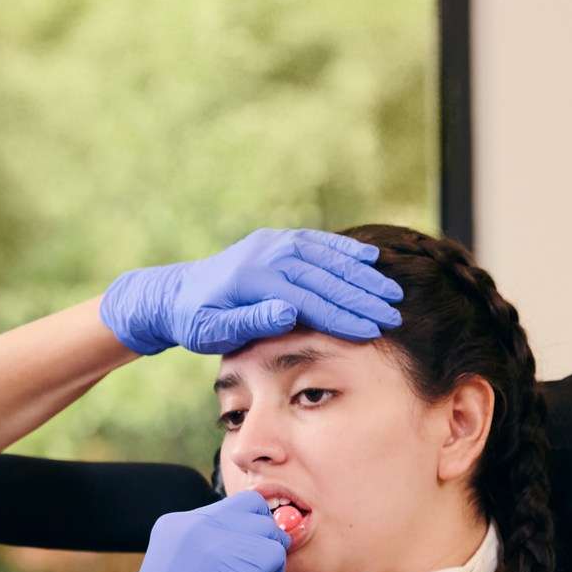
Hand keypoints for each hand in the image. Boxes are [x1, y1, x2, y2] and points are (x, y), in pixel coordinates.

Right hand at [79, 492, 289, 571]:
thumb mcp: (174, 566)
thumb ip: (203, 547)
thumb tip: (244, 546)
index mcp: (177, 522)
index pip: (229, 507)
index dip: (242, 530)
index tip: (236, 558)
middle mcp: (197, 521)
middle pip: (253, 508)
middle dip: (259, 536)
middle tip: (250, 568)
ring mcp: (219, 537)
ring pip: (269, 531)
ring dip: (266, 559)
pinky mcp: (241, 559)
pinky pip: (276, 555)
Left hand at [100, 228, 404, 355]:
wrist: (176, 292)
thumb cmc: (195, 321)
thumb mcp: (212, 331)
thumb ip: (249, 322)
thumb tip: (289, 312)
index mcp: (254, 280)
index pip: (309, 300)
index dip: (343, 316)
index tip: (373, 331)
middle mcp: (268, 254)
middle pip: (325, 277)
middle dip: (362, 297)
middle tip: (395, 314)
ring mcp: (274, 243)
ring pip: (327, 257)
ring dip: (362, 274)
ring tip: (392, 292)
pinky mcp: (278, 240)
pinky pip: (317, 243)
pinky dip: (344, 250)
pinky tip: (370, 259)